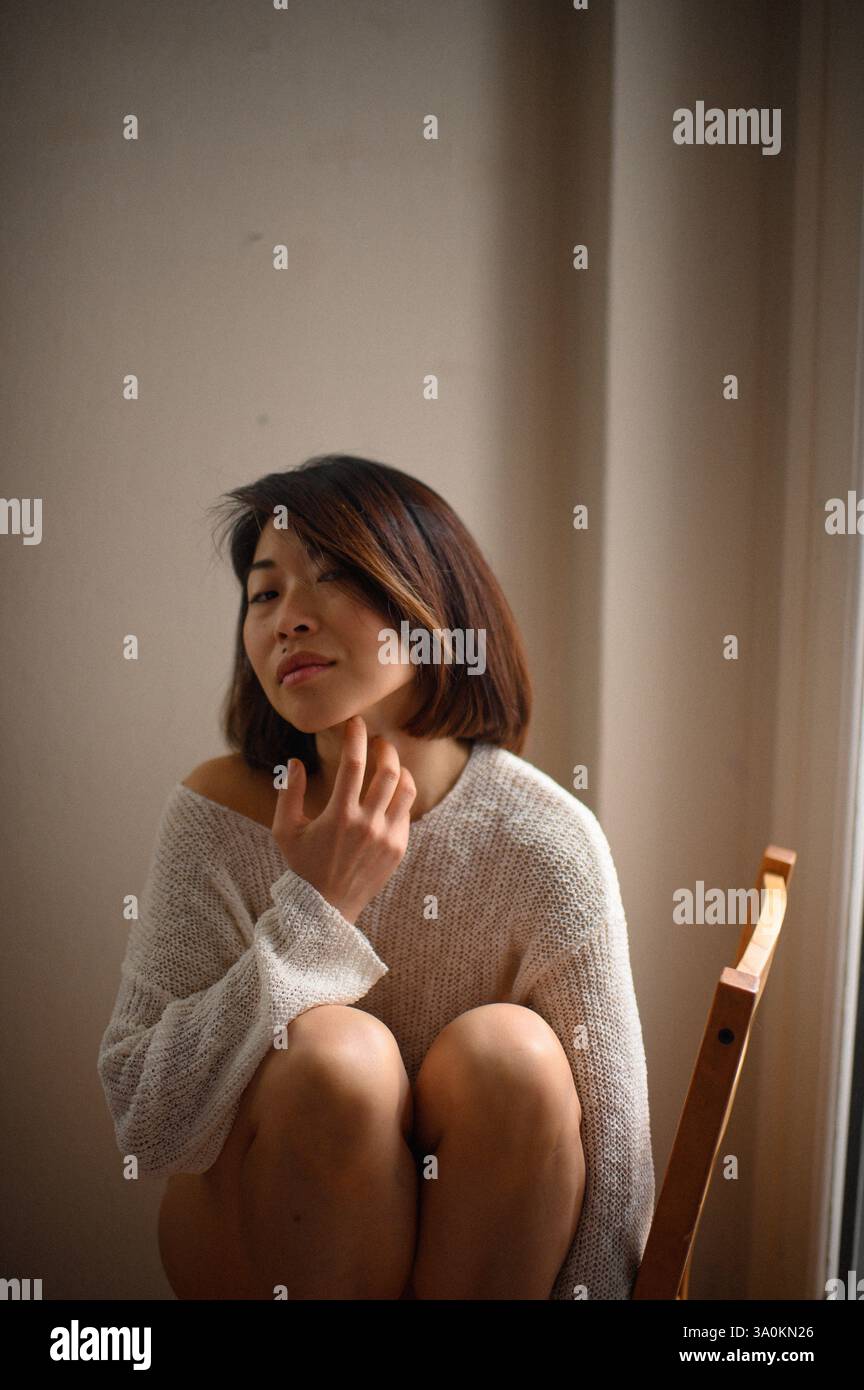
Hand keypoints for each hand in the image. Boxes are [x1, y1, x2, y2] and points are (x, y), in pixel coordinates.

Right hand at [270, 714, 416, 923]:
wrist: (327, 907)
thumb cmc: (302, 865)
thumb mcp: (285, 830)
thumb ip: (289, 792)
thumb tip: (295, 762)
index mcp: (339, 816)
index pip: (353, 764)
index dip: (355, 737)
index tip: (355, 722)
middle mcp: (367, 824)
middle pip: (388, 771)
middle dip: (384, 748)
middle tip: (377, 741)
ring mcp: (387, 836)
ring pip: (405, 788)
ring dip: (399, 769)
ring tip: (388, 762)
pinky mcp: (398, 847)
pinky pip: (407, 811)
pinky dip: (400, 795)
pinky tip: (389, 791)